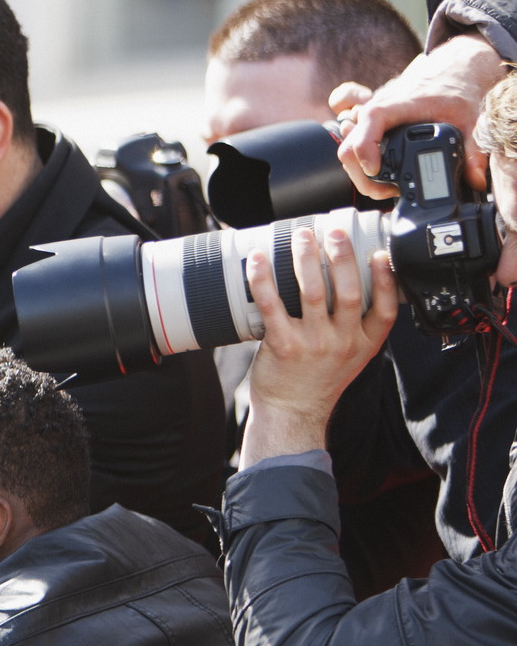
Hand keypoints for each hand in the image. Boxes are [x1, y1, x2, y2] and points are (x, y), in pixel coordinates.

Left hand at [238, 224, 398, 468]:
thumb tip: (351, 281)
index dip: (387, 279)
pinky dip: (264, 280)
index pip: (386, 308)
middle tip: (334, 232)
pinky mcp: (283, 346)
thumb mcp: (352, 356)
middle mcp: (343, 342)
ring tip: (301, 237)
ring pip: (313, 292)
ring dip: (306, 259)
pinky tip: (258, 261)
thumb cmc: (318, 380)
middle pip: (349, 291)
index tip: (382, 254)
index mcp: (365, 343)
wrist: (292, 414)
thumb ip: (356, 326)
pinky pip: (273, 306)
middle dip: (342, 257)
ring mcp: (313, 344)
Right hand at [333, 33, 503, 198]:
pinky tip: (380, 172)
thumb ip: (472, 150)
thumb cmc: (454, 89)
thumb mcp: (469, 119)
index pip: (364, 131)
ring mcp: (368, 118)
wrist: (451, 70)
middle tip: (386, 191)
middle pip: (348, 149)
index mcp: (392, 107)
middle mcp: (374, 112)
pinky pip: (352, 146)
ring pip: (346, 150)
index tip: (378, 174)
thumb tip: (476, 178)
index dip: (365, 155)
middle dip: (361, 177)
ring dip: (359, 173)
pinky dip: (360, 163)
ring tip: (386, 185)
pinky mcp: (370, 124)